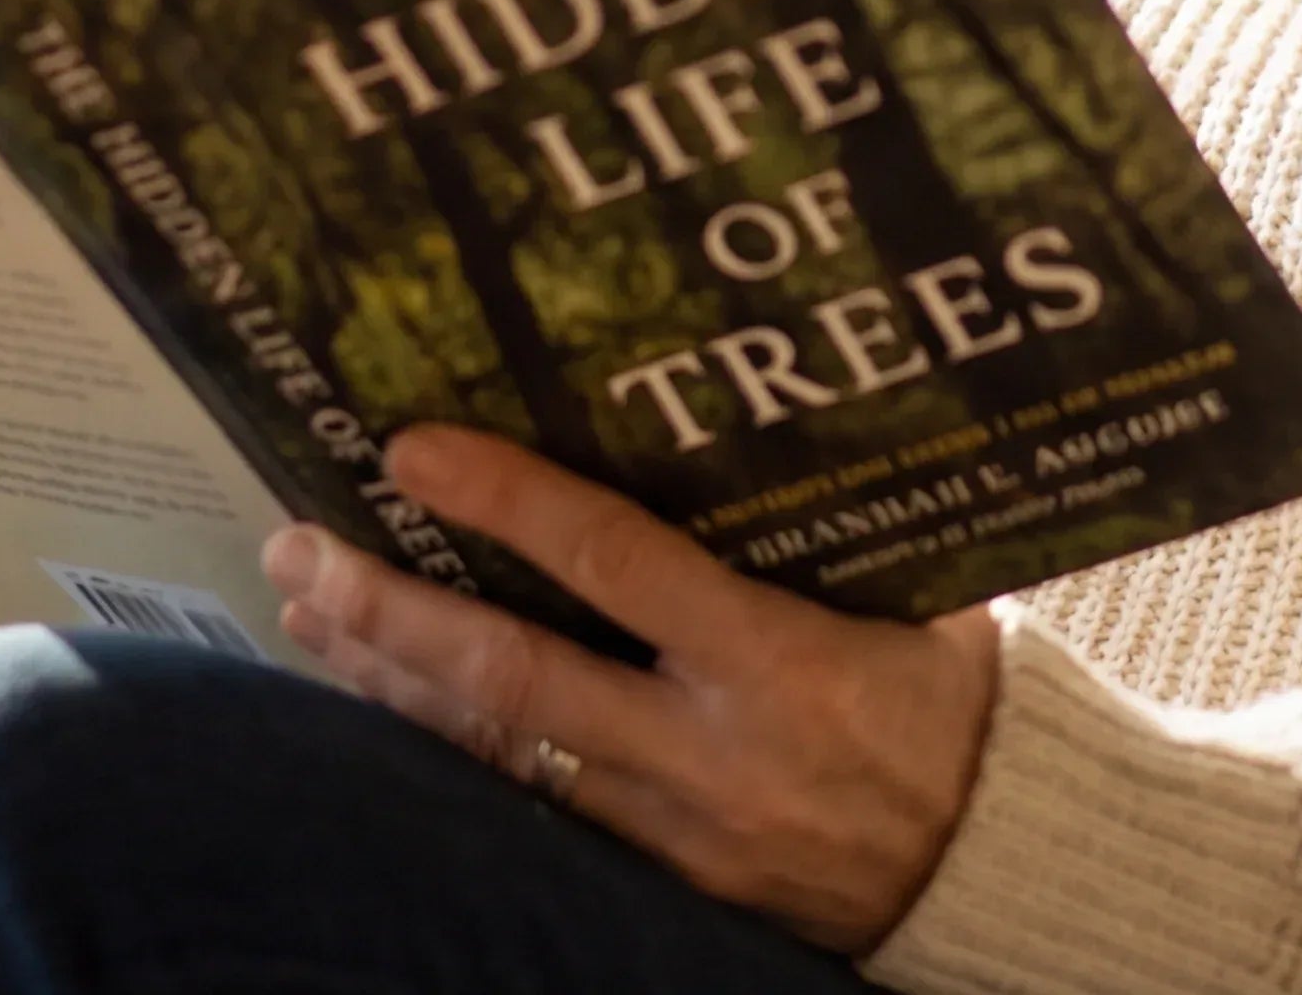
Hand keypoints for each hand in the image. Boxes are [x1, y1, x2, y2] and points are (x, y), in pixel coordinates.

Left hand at [263, 423, 1000, 953]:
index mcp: (781, 664)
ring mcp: (675, 833)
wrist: (1006, 881)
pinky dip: (447, 761)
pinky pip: (530, 816)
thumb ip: (826, 532)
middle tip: (295, 549)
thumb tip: (756, 417)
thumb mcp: (922, 609)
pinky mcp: (660, 886)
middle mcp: (709, 753)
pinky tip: (384, 716)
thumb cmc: (968, 715)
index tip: (411, 450)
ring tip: (304, 618)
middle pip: (512, 680)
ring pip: (495, 758)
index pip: (616, 566)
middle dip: (390, 613)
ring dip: (391, 685)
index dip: (507, 503)